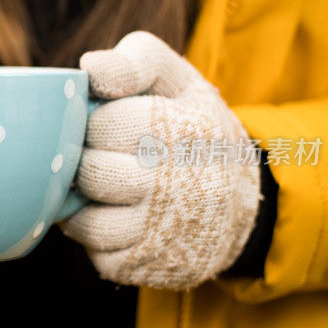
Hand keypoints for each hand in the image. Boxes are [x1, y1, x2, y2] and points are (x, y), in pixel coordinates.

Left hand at [63, 32, 260, 288]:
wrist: (243, 203)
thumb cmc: (191, 129)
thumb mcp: (177, 81)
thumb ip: (134, 61)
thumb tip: (89, 68)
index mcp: (186, 129)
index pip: (105, 125)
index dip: (94, 123)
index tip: (107, 123)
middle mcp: (180, 183)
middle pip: (91, 173)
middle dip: (85, 163)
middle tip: (100, 157)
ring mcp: (165, 231)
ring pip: (89, 222)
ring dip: (84, 205)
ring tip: (103, 188)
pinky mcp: (152, 265)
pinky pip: (100, 256)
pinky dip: (97, 238)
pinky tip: (116, 217)